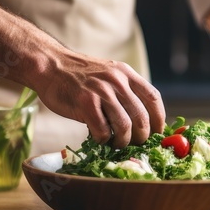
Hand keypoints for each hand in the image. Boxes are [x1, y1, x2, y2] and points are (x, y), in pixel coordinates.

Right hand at [33, 51, 165, 147]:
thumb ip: (124, 91)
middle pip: (142, 117)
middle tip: (135, 144)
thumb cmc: (78, 76)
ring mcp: (101, 91)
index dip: (159, 120)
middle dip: (142, 137)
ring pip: (125, 126)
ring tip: (116, 143)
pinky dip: (103, 140)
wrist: (50, 65)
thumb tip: (142, 121)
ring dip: (123, 141)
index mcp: (126, 74)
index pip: (153, 98)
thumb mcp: (108, 74)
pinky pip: (102, 130)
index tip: (157, 134)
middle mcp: (117, 81)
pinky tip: (99, 138)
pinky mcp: (85, 103)